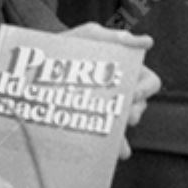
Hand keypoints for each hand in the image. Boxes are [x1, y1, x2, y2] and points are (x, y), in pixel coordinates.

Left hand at [64, 23, 161, 155]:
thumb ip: (116, 37)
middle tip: (123, 115)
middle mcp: (120, 92)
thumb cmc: (69, 44)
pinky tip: (113, 151)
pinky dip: (111, 145)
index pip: (149, 83)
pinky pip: (106, 137)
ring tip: (116, 140)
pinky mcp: (91, 121)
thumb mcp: (91, 35)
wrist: (38, 61)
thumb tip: (148, 42)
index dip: (145, 89)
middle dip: (133, 113)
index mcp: (126, 70)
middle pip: (139, 107)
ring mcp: (106, 108)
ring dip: (122, 133)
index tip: (132, 93)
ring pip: (123, 125)